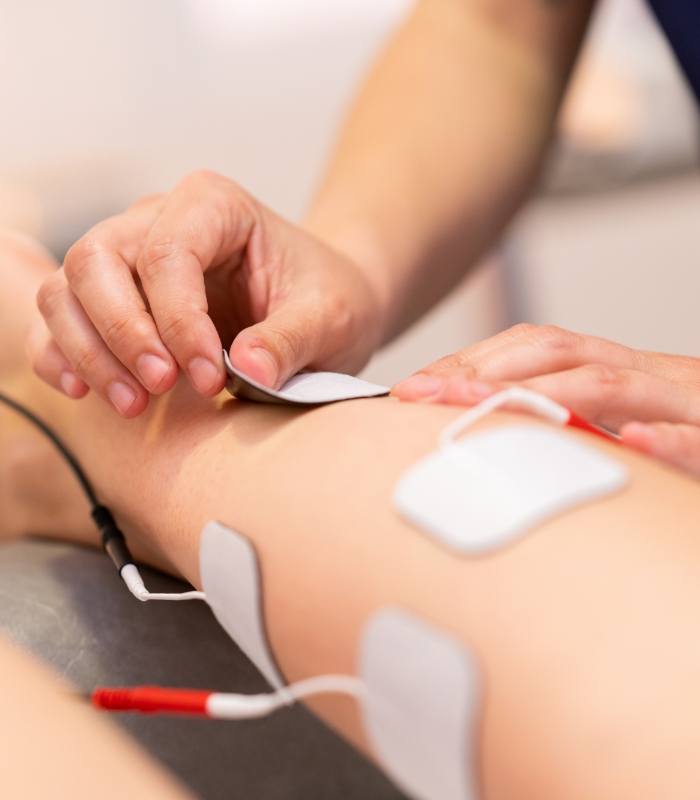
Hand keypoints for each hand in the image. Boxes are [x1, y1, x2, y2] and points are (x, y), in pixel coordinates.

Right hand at [28, 171, 382, 416]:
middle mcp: (158, 219)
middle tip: (160, 388)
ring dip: (88, 351)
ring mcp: (130, 257)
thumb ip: (291, 339)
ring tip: (133, 404)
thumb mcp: (329, 315)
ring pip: (67, 289)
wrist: (322, 301)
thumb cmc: (327, 295)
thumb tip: (248, 370)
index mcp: (213, 205)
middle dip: (121, 332)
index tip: (210, 377)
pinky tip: (86, 391)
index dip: (178, 320)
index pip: (167, 253)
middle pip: (96, 260)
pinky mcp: (117, 298)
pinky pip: (63, 318)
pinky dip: (64, 354)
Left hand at [393, 323, 699, 476]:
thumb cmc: (687, 446)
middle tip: (417, 392)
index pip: (535, 350)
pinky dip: (667, 436)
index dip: (472, 362)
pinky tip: (633, 437)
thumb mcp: (618, 433)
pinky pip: (697, 435)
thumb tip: (494, 442)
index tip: (414, 388)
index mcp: (618, 375)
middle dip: (479, 368)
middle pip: (554, 352)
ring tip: (474, 400)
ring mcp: (688, 401)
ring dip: (537, 391)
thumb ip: (569, 431)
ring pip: (610, 382)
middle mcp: (649, 377)